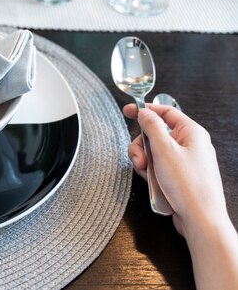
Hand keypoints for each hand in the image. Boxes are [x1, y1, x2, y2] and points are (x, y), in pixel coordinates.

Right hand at [124, 104, 237, 289]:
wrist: (200, 219)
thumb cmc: (188, 185)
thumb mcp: (164, 150)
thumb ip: (151, 127)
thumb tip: (144, 113)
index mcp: (191, 133)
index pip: (165, 112)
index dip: (145, 110)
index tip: (128, 110)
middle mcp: (189, 145)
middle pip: (155, 134)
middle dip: (142, 145)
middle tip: (139, 159)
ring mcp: (184, 161)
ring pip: (154, 152)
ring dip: (144, 161)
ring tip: (145, 173)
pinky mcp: (178, 176)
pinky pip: (158, 167)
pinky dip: (150, 172)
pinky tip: (152, 182)